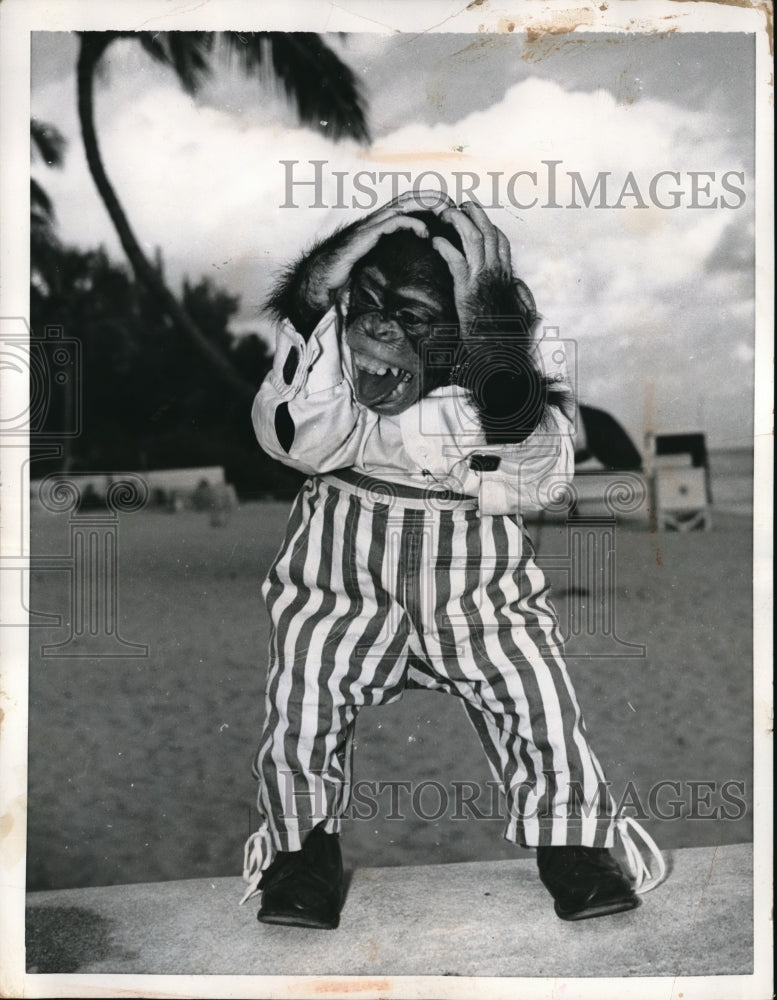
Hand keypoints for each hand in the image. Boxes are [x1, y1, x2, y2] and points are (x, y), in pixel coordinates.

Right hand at [309, 190, 455, 304]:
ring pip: (404, 205)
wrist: (325, 275)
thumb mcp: (378, 254)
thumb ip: (394, 247)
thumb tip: (414, 249)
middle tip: (454, 205)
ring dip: (427, 207)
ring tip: (445, 214)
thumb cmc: (349, 266)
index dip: (431, 201)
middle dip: (433, 198)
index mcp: (383, 221)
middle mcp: (378, 218)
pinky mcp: (367, 235)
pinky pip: (393, 222)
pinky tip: (425, 234)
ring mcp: (372, 224)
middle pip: (410, 198)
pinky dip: (411, 224)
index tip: (450, 209)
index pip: (411, 202)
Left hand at [430, 202, 513, 335]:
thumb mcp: (516, 311)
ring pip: (473, 239)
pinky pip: (455, 260)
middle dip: (474, 213)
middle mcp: (496, 271)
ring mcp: (482, 278)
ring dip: (458, 222)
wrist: (498, 351)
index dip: (489, 225)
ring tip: (445, 214)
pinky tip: (435, 241)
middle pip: (487, 231)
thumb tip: (519, 288)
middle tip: (460, 204)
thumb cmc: (504, 335)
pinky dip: (445, 247)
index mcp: (506, 275)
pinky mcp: (467, 289)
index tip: (477, 217)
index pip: (501, 241)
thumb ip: (517, 295)